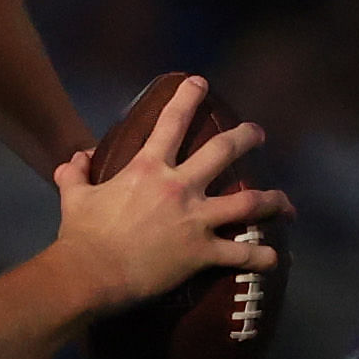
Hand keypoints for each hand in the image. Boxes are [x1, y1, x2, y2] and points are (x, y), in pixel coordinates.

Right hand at [49, 77, 288, 313]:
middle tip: (258, 134)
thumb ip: (76, 173)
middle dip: (246, 138)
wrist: (91, 274)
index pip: (171, 122)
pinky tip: (274, 257)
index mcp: (148, 169)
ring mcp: (196, 220)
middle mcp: (179, 187)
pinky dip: (260, 256)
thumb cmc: (82, 235)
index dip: (187, 98)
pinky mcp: (202, 253)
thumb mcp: (73, 197)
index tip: (200, 83)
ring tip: (285, 201)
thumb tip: (76, 158)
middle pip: (223, 152)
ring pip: (247, 203)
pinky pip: (241, 254)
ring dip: (272, 200)